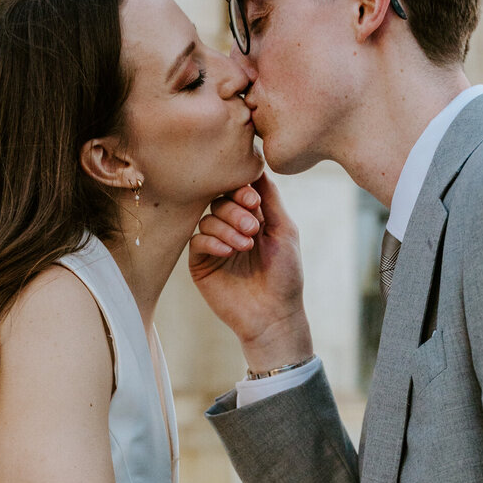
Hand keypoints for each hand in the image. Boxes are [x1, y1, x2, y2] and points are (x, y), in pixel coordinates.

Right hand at [189, 175, 313, 371]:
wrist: (273, 315)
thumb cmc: (285, 275)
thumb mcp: (285, 231)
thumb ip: (271, 199)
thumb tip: (258, 167)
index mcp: (253, 218)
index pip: (238, 190)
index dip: (242, 189)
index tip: (254, 201)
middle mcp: (232, 228)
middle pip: (220, 200)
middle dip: (236, 210)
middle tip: (253, 228)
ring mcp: (215, 245)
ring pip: (208, 218)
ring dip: (227, 228)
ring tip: (246, 246)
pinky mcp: (201, 263)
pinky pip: (197, 240)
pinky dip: (213, 241)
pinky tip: (229, 252)